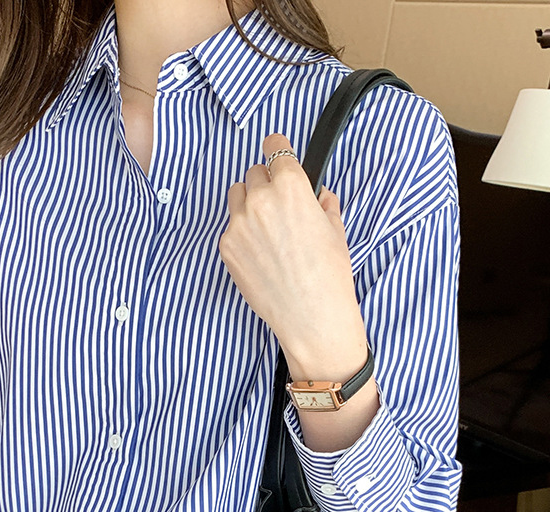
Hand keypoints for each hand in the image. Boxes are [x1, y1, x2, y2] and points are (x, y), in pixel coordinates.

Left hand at [219, 132, 366, 381]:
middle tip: (278, 204)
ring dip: (247, 202)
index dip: (276, 148)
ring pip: (236, 196)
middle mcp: (260, 200)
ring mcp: (239, 224)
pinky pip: (230, 227)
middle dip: (265, 183)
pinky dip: (242, 233)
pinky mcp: (227, 247)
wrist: (310, 314)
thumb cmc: (328, 274)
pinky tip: (260, 253)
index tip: (274, 149)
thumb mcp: (334, 229)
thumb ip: (322, 203)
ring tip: (265, 227)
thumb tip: (318, 197)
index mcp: (290, 187)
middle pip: (253, 173)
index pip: (275, 148)